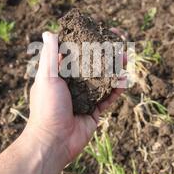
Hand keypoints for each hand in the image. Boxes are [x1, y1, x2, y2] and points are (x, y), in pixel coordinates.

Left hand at [25, 32, 125, 164]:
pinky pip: (108, 98)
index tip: (100, 31)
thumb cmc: (47, 107)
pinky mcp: (94, 112)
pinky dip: (116, 89)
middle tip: (121, 42)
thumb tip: (48, 32)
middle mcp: (72, 84)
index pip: (75, 52)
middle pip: (93, 64)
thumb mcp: (47, 77)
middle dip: (107, 53)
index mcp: (59, 74)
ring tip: (127, 58)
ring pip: (103, 79)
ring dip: (115, 68)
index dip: (88, 41)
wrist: (53, 142)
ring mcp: (85, 98)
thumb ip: (50, 55)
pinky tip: (124, 80)